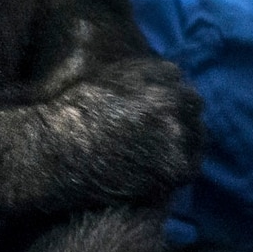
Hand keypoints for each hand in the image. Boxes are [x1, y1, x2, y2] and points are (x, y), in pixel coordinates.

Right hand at [27, 60, 204, 206]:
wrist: (56, 148)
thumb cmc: (73, 111)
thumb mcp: (110, 76)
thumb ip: (147, 75)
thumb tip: (174, 76)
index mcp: (162, 75)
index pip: (184, 88)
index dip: (173, 104)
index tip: (160, 118)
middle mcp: (175, 100)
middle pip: (194, 111)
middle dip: (182, 122)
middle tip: (160, 139)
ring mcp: (178, 134)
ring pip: (195, 140)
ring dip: (182, 147)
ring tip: (155, 159)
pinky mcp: (174, 167)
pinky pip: (188, 170)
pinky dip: (176, 173)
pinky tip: (155, 176)